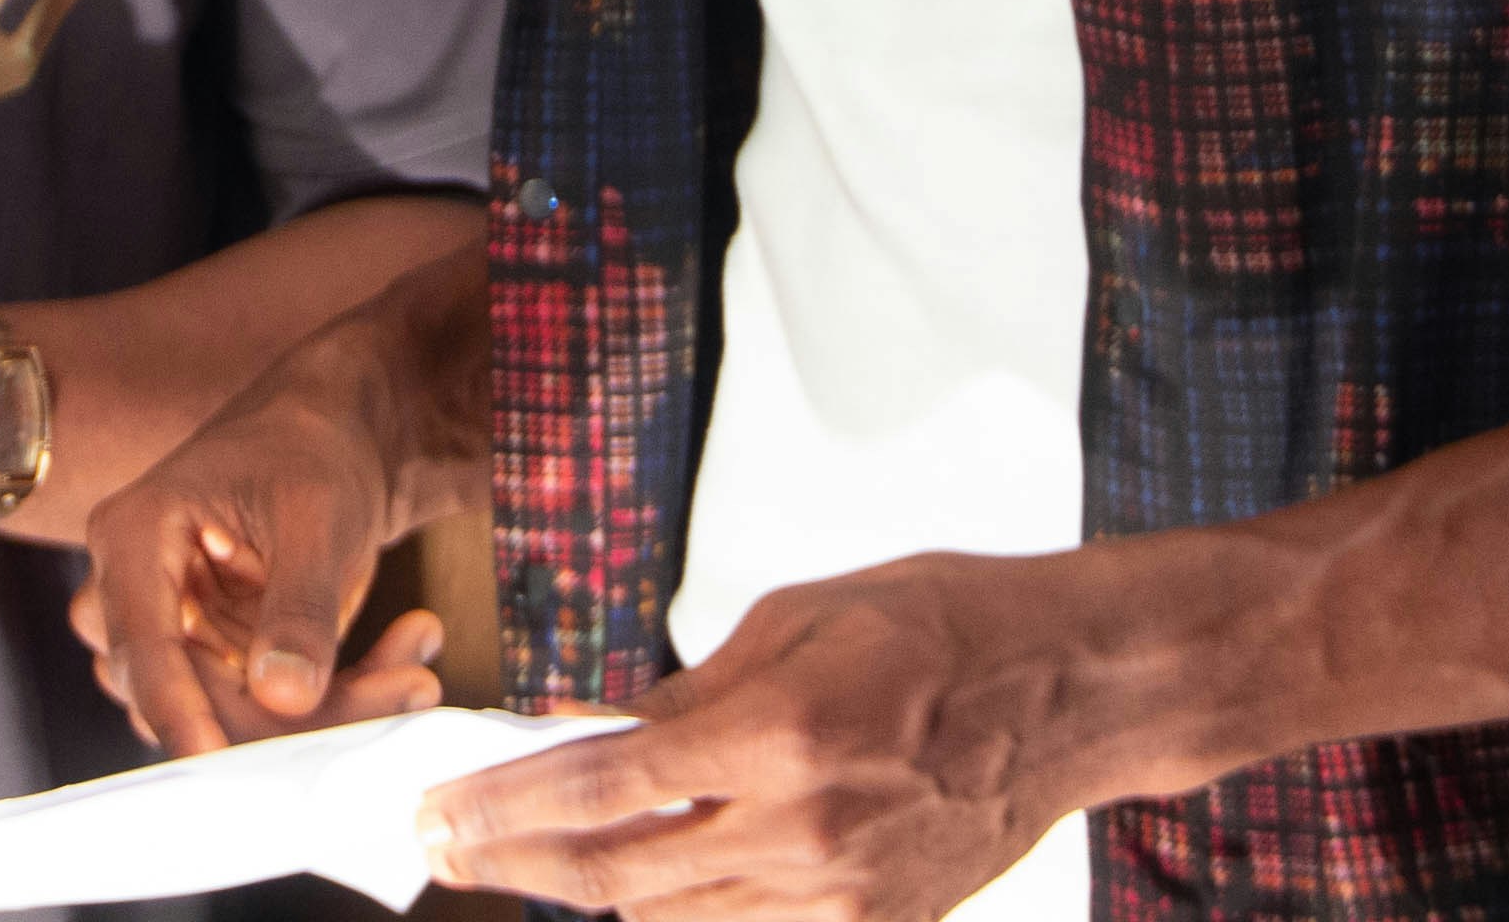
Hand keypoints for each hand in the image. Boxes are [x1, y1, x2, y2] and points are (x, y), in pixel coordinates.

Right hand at [70, 356, 443, 752]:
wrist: (331, 435)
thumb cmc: (310, 447)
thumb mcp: (315, 513)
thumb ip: (298, 605)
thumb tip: (282, 695)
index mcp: (132, 535)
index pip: (143, 647)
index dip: (179, 712)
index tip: (221, 763)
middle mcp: (132, 594)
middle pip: (192, 698)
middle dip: (302, 715)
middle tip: (413, 687)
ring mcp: (171, 636)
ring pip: (232, 720)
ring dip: (331, 712)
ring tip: (416, 667)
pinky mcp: (212, 663)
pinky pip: (264, 715)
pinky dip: (336, 704)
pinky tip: (401, 660)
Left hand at [417, 557, 1123, 921]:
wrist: (1074, 690)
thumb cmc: (941, 623)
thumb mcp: (796, 617)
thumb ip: (689, 688)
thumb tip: (597, 731)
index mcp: (775, 735)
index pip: (601, 791)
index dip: (502, 809)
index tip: (434, 812)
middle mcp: (801, 830)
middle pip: (616, 876)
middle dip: (511, 864)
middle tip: (438, 851)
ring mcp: (839, 894)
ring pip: (669, 919)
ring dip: (585, 892)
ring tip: (521, 859)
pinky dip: (677, 911)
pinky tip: (636, 881)